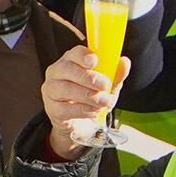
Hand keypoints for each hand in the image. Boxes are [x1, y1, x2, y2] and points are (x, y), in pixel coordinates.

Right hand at [38, 43, 118, 162]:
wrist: (83, 124)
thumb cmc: (92, 98)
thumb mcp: (108, 86)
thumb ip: (115, 74)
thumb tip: (124, 62)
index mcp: (72, 60)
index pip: (74, 53)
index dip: (83, 55)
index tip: (95, 61)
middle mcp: (57, 71)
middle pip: (68, 69)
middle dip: (88, 77)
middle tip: (105, 85)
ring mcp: (51, 89)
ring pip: (65, 89)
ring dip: (87, 96)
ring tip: (102, 102)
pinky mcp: (51, 107)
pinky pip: (64, 108)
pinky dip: (82, 110)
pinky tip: (93, 111)